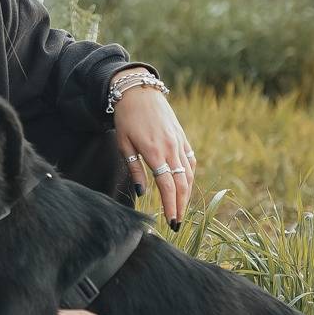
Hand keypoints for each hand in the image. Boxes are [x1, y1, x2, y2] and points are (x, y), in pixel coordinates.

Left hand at [111, 67, 195, 228]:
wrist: (139, 92)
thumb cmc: (127, 119)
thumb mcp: (124, 144)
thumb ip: (135, 169)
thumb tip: (142, 192)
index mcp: (155, 152)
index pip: (168, 187)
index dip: (171, 206)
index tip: (172, 221)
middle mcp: (171, 149)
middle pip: (181, 184)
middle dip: (181, 205)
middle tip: (178, 222)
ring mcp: (179, 142)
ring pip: (188, 173)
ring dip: (187, 193)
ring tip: (181, 208)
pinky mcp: (182, 137)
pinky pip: (190, 160)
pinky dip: (189, 175)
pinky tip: (186, 184)